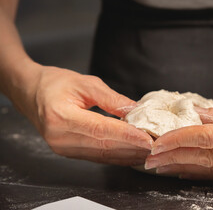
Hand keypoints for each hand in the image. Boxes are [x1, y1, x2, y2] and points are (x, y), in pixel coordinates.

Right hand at [13, 65, 152, 164]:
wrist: (31, 92)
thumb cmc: (55, 83)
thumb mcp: (85, 83)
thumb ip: (111, 98)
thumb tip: (134, 110)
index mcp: (62, 116)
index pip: (101, 130)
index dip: (126, 135)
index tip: (147, 138)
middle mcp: (60, 137)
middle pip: (103, 146)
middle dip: (131, 147)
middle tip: (154, 146)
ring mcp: (62, 147)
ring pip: (101, 155)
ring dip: (126, 155)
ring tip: (146, 152)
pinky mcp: (67, 152)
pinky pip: (95, 156)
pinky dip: (115, 156)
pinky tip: (130, 154)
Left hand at [145, 91, 212, 179]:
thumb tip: (199, 115)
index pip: (205, 138)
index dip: (178, 139)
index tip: (157, 141)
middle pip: (204, 159)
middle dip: (173, 159)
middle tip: (150, 159)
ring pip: (212, 172)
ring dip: (184, 169)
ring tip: (163, 168)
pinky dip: (205, 174)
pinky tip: (190, 172)